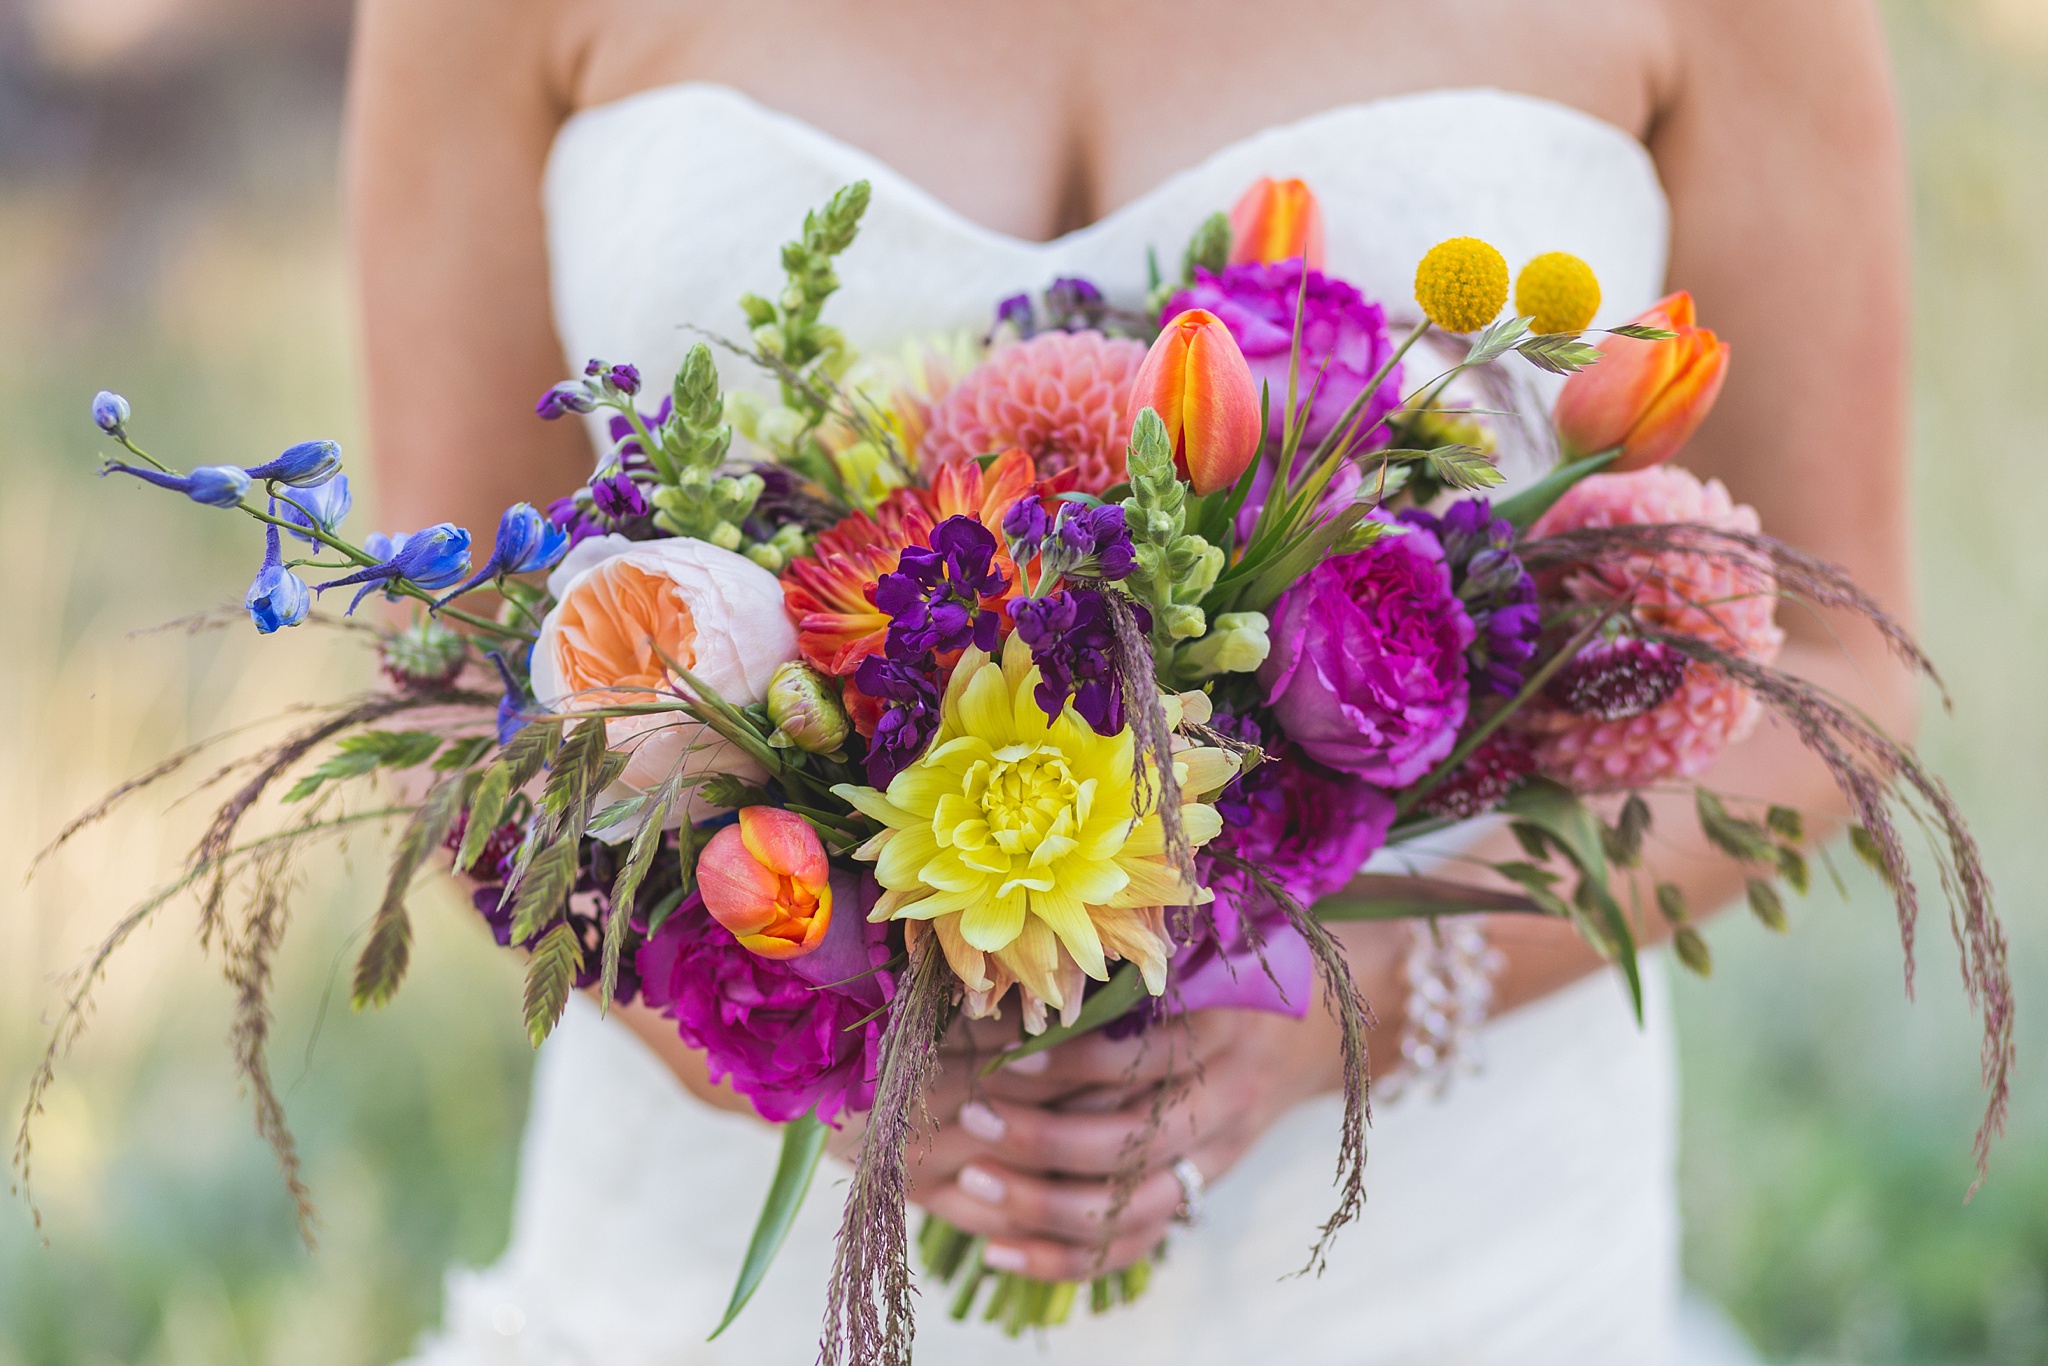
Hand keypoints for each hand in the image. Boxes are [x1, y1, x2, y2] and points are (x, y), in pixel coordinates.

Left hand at [895, 1006, 1350, 1280]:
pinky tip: (997, 1249)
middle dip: (1043, 1140)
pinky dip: (1063, 1259)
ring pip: (1131, 1208)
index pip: (1146, 1060)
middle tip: (973, 1119)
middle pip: (1133, 1143)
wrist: (1316, 1031)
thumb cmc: (1232, 972)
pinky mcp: (1199, 1195)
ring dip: (1043, 1207)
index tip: (1006, 1057)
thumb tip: (1016, 983)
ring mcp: (1215, 1158)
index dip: (1074, 1062)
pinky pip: (1132, 1245)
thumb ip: (1129, 970)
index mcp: (1224, 1028)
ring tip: (973, 1180)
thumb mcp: (1199, 952)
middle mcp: (1226, 1100)